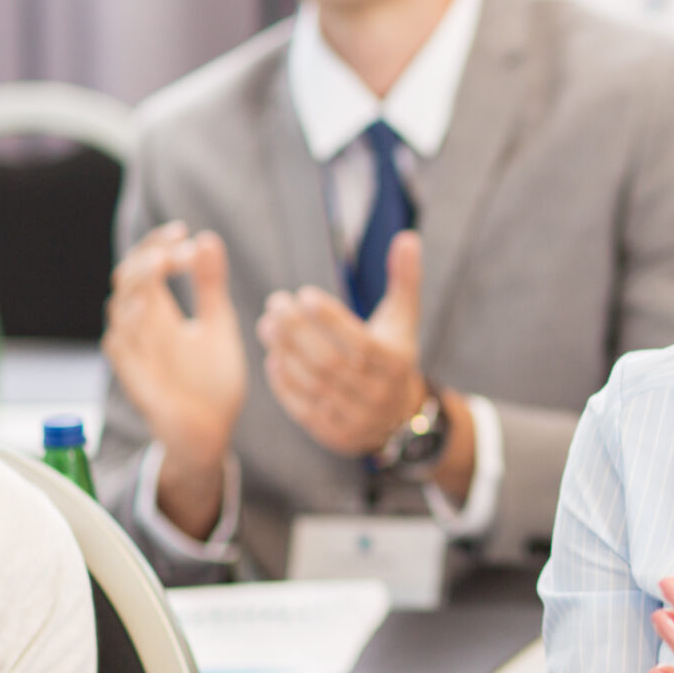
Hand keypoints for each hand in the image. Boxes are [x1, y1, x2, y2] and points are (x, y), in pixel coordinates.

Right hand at [104, 223, 247, 476]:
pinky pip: (119, 346)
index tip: (183, 231)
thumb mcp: (217, 324)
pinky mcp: (135, 377)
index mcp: (159, 311)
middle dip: (148, 256)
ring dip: (138, 283)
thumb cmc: (210, 380)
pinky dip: (129, 323)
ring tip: (162, 264)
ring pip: (119, 307)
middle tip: (177, 246)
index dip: (156, 243)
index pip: (144, 263)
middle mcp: (141, 327)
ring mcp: (135, 352)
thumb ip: (210, 285)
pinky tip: (147, 305)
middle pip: (127, 278)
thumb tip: (206, 239)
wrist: (210, 433)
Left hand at [256, 229, 432, 459]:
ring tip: (266, 325)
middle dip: (297, 332)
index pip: (358, 341)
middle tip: (274, 305)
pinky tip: (273, 359)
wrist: (400, 418)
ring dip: (285, 354)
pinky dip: (285, 385)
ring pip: (314, 385)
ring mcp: (357, 417)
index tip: (302, 295)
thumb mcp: (403, 320)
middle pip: (330, 362)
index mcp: (396, 362)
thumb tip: (407, 237)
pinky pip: (304, 410)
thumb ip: (404, 279)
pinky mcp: (337, 435)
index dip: (329, 319)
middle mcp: (379, 393)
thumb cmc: (393, 356)